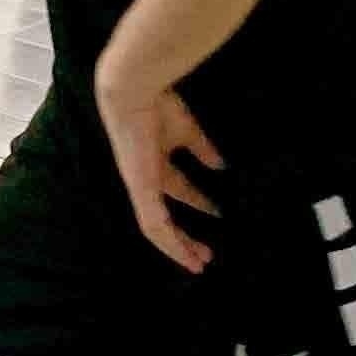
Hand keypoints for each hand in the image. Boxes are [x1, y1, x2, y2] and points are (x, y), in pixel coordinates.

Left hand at [94, 73, 225, 272]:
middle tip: (206, 253)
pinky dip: (169, 242)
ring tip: (199, 263)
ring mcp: (140, 188)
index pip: (178, 189)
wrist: (134, 93)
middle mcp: (145, 180)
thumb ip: (201, 149)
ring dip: (178, 247)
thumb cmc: (156, 104)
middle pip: (164, 216)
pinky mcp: (140, 191)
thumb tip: (220, 167)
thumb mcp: (185, 130)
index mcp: (154, 162)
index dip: (197, 200)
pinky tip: (184, 254)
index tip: (217, 212)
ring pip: (157, 229)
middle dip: (184, 235)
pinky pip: (153, 225)